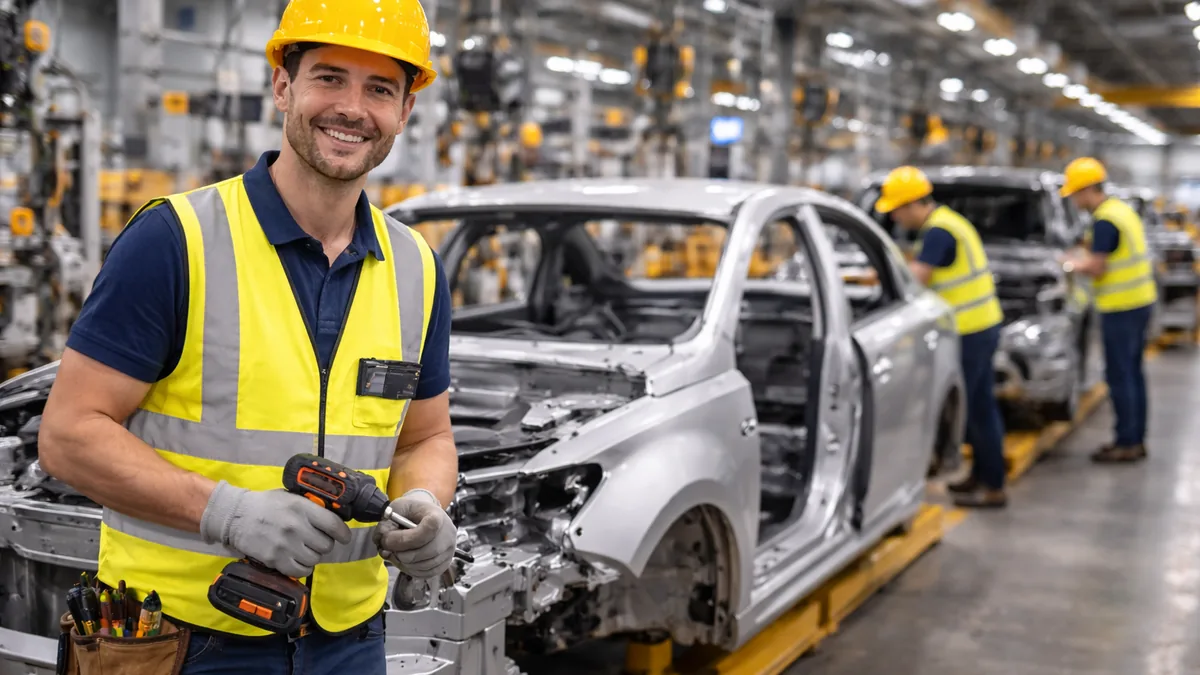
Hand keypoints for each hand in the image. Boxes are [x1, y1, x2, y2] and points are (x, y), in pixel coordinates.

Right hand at [200, 480, 352, 577]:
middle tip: (317, 542)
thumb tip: (332, 516)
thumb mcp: (291, 497)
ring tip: (305, 550)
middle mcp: (296, 527)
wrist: (236, 515)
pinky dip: (303, 568)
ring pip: (314, 560)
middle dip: (324, 544)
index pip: (333, 525)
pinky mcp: (275, 559)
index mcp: (302, 508)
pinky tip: (298, 561)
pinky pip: (300, 571)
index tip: (344, 537)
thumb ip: (310, 507)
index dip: (343, 533)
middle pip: (326, 545)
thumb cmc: (266, 504)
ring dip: (313, 556)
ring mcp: (285, 545)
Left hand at [373, 489, 457, 578]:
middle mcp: (447, 535)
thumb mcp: (398, 508)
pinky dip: (410, 570)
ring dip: (403, 563)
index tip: (387, 539)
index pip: (427, 530)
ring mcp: (448, 551)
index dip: (403, 539)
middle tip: (386, 549)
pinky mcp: (445, 564)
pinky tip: (402, 560)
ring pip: (423, 566)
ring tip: (393, 554)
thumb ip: (387, 522)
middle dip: (399, 554)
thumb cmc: (412, 512)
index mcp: (437, 516)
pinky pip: (425, 573)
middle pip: (424, 552)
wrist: (426, 516)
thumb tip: (383, 540)